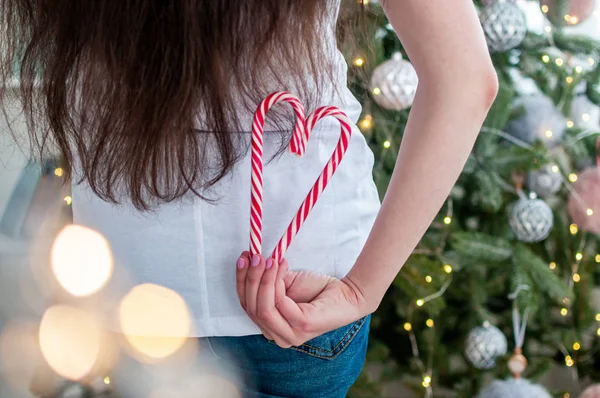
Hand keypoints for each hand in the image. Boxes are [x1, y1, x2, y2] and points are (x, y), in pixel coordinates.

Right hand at [235, 251, 371, 347]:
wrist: (347, 293)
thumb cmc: (316, 289)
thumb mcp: (285, 283)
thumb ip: (268, 281)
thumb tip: (251, 260)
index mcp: (272, 328)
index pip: (246, 306)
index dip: (241, 281)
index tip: (243, 257)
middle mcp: (278, 336)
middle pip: (251, 307)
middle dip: (250, 278)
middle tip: (255, 255)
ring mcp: (290, 334)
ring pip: (262, 307)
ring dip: (261, 279)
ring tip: (268, 258)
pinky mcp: (301, 326)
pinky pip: (278, 302)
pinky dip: (275, 280)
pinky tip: (280, 264)